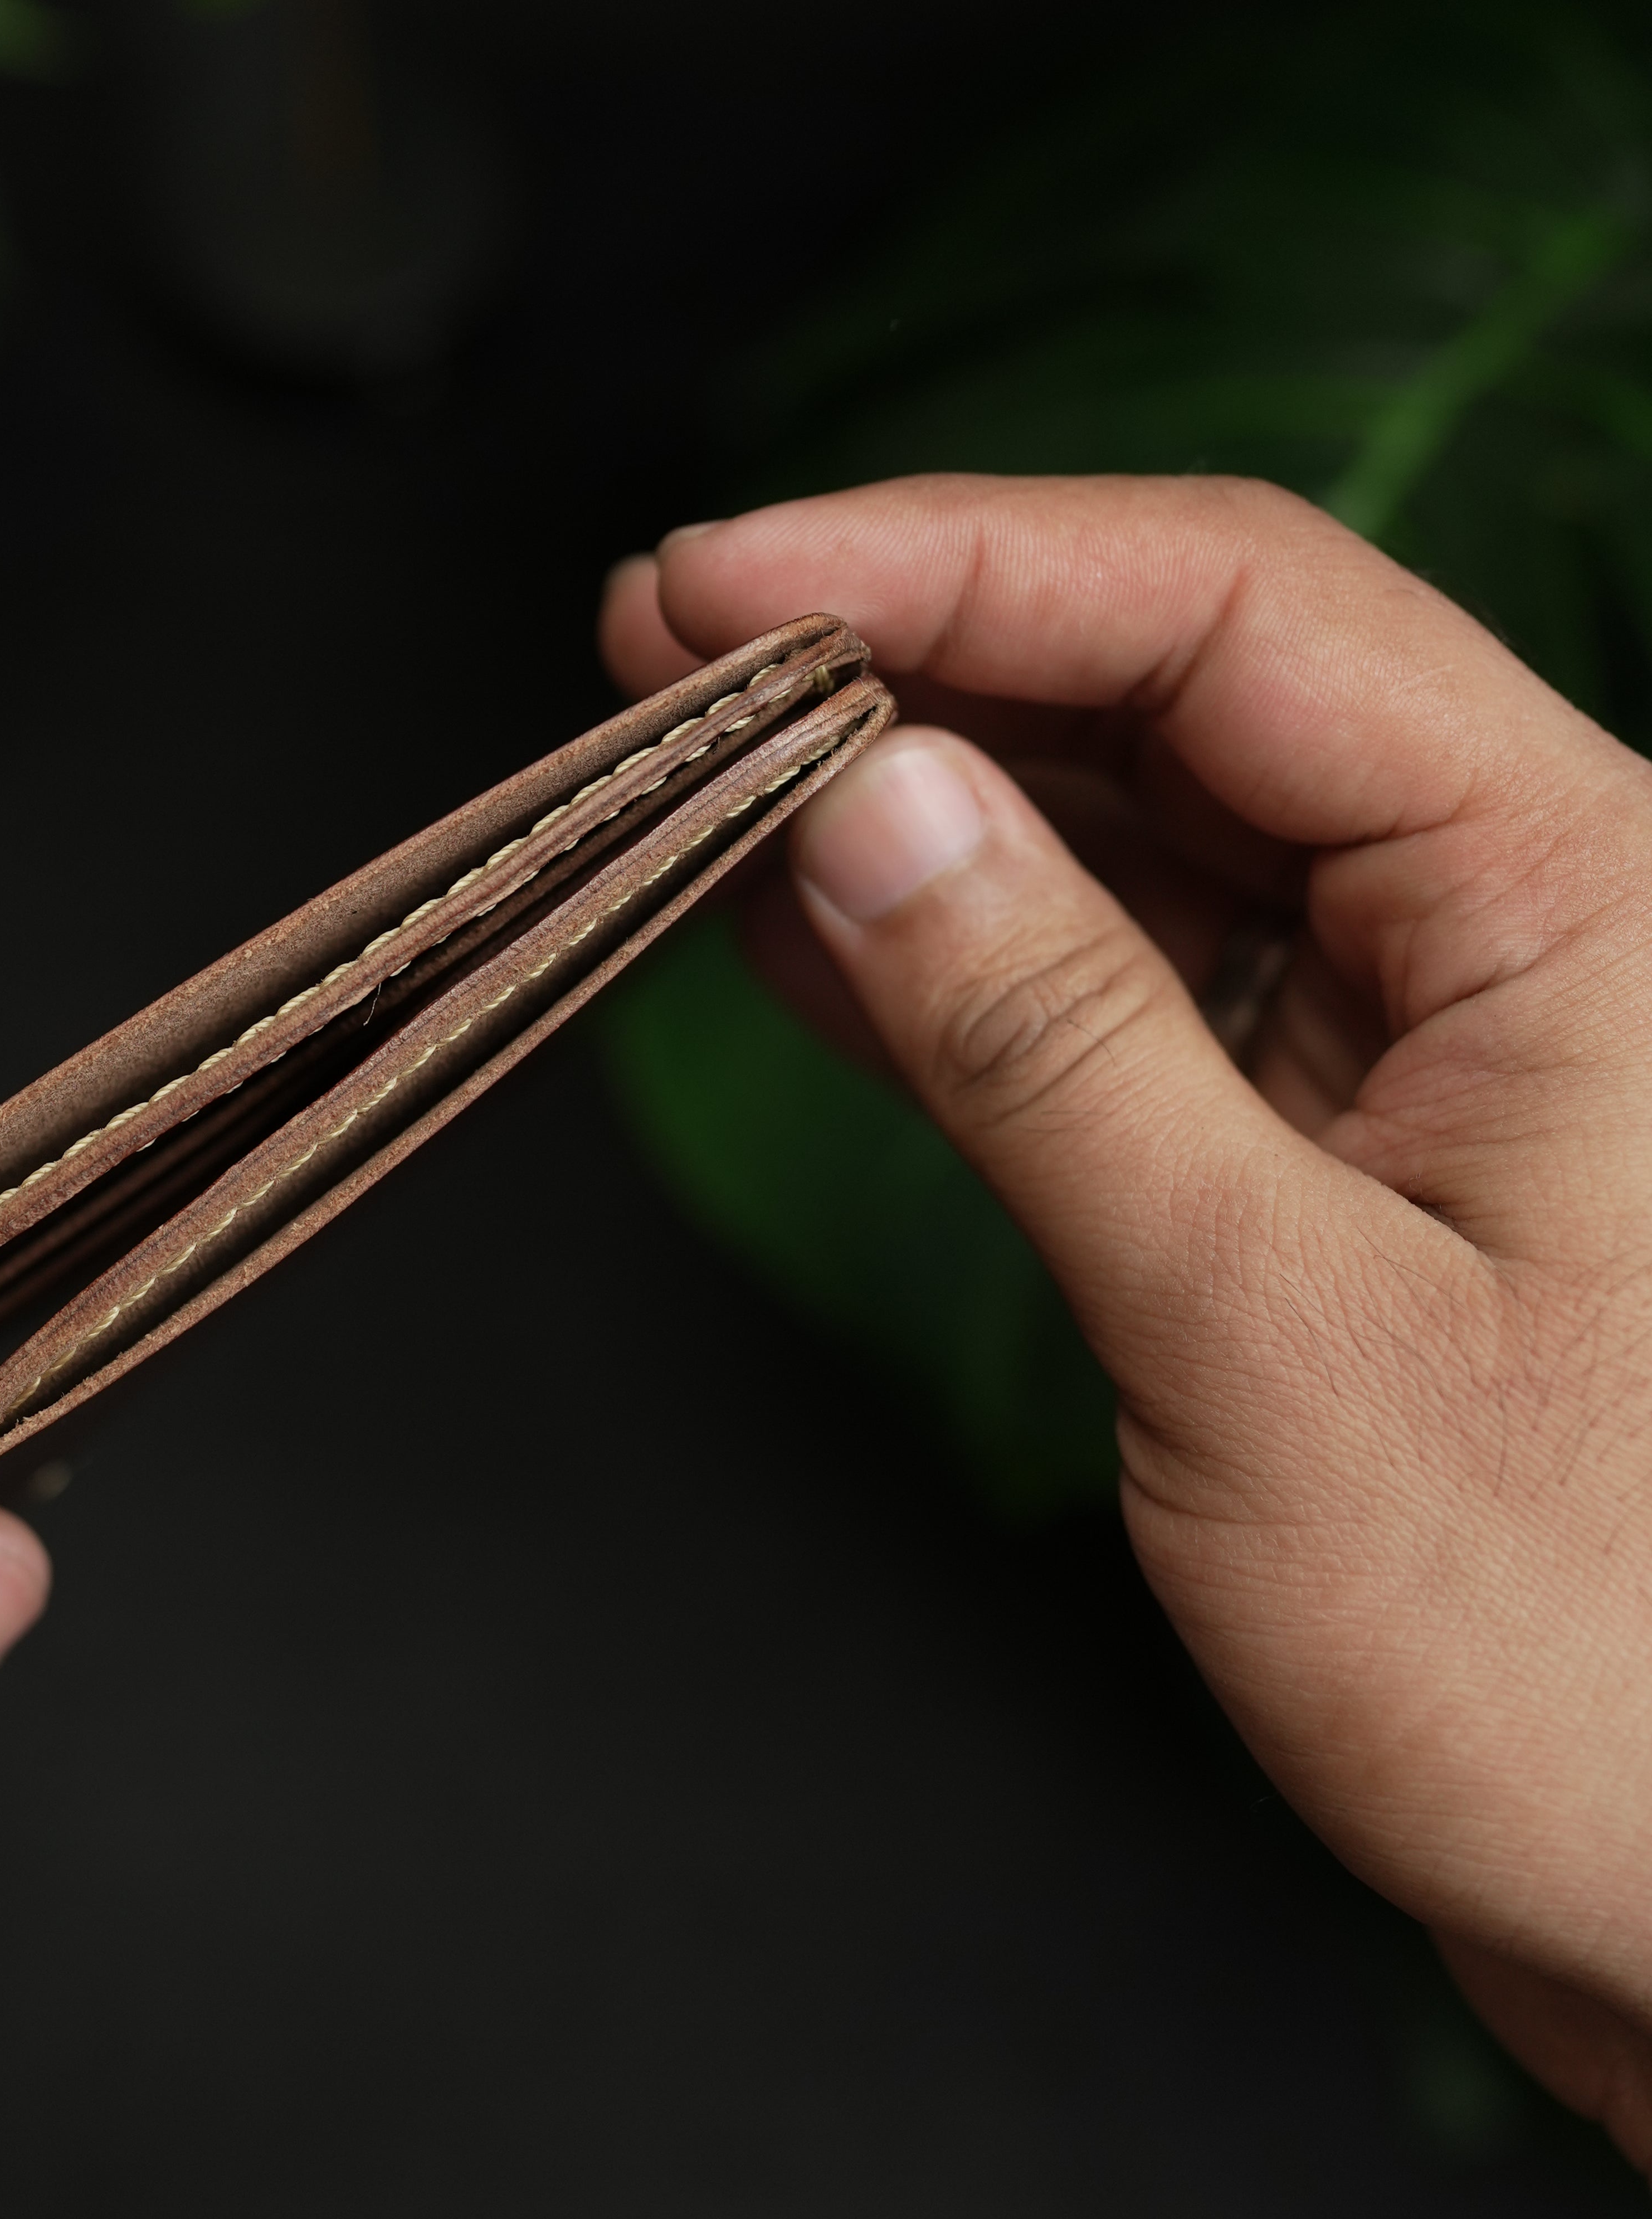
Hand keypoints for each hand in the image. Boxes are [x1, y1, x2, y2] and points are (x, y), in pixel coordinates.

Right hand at [603, 475, 1651, 2167]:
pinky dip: (943, 950)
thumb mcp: (1269, 1334)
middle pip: (1171, 681)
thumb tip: (862, 805)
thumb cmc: (1577, 1657)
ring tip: (687, 756)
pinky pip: (1110, 983)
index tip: (718, 580)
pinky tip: (789, 914)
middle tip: (658, 641)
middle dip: (909, 648)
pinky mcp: (1314, 1135)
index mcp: (1576, 883)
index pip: (1230, 613)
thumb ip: (1052, 1041)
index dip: (952, 560)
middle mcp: (1501, 908)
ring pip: (1126, 825)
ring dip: (907, 790)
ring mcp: (1399, 1020)